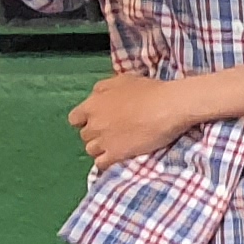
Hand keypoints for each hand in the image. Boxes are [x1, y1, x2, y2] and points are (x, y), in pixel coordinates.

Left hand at [68, 69, 195, 168]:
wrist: (169, 107)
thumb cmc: (149, 90)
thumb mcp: (122, 80)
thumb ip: (103, 88)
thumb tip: (95, 95)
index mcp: (92, 105)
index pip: (74, 119)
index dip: (84, 121)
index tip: (97, 121)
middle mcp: (94, 124)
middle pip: (84, 135)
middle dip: (95, 134)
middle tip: (111, 133)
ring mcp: (104, 141)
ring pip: (91, 150)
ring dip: (100, 149)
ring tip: (115, 146)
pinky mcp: (116, 154)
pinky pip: (101, 163)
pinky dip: (106, 162)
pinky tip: (117, 158)